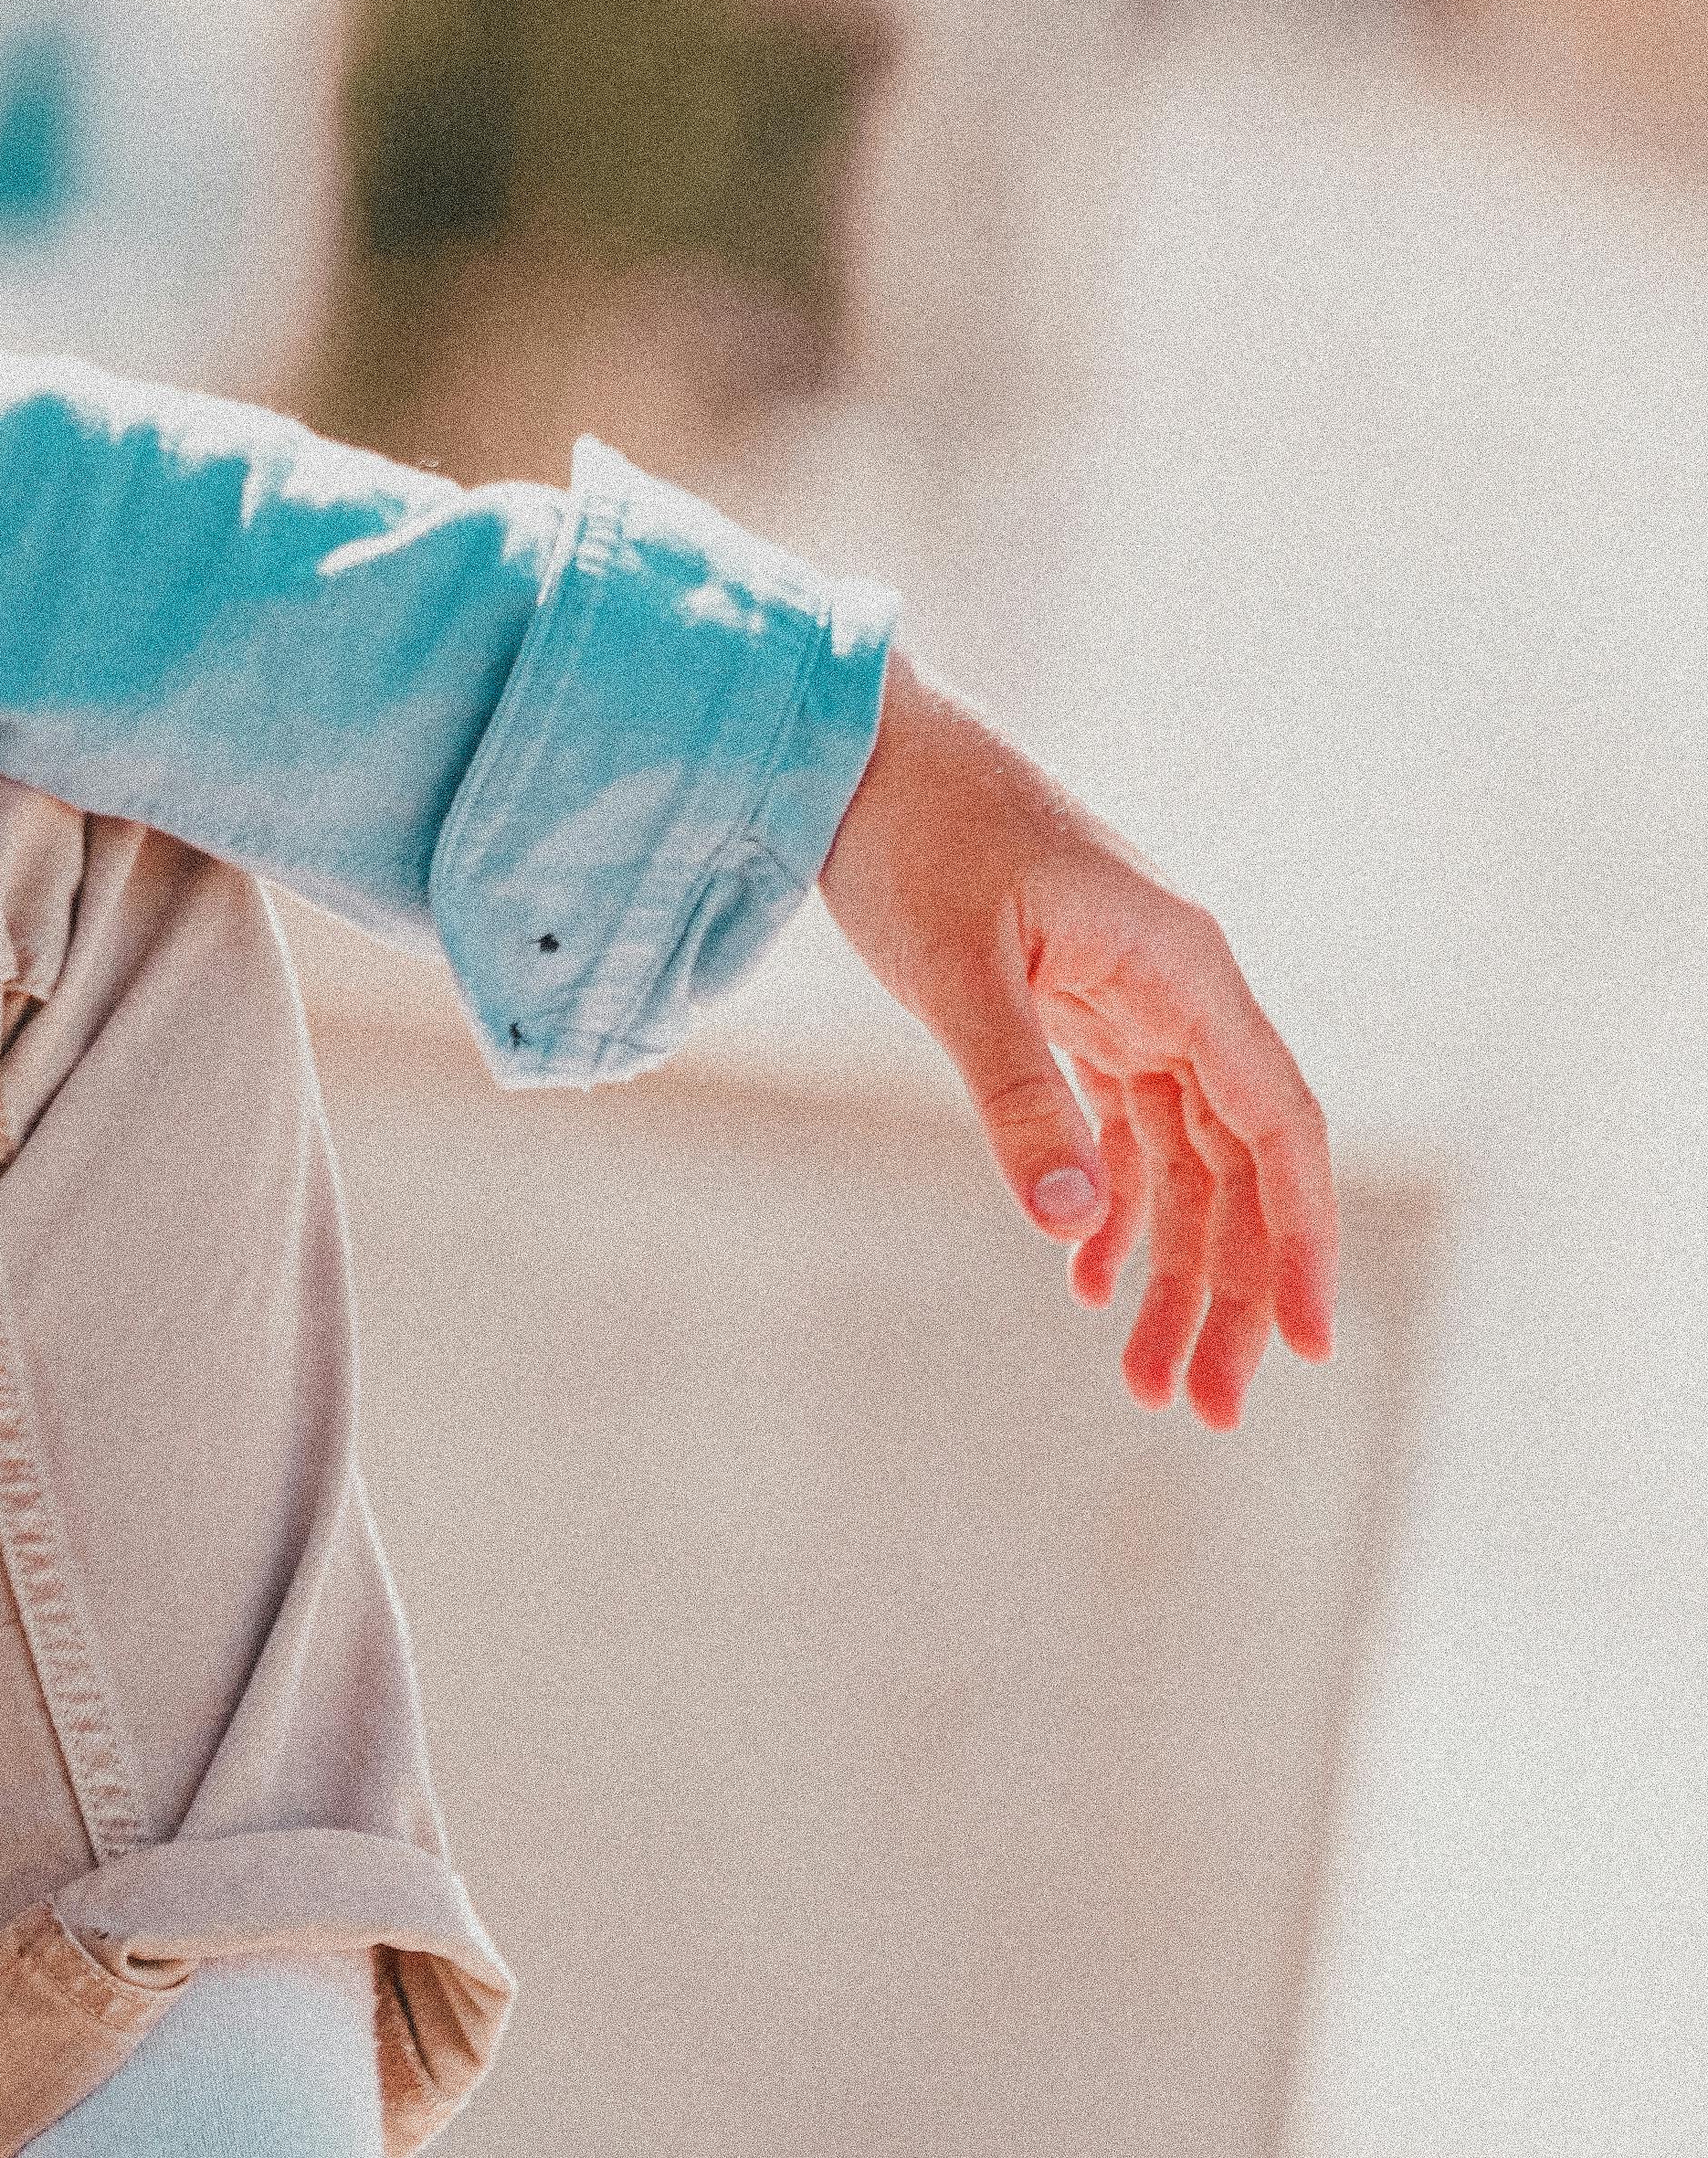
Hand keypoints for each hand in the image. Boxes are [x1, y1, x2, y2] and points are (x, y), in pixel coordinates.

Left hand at [813, 653, 1334, 1425]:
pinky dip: (1109, 1203)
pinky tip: (1084, 1274)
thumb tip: (1067, 1222)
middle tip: (1202, 1407)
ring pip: (1177, 1158)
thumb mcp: (957, 971)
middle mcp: (1177, 988)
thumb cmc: (909, 837)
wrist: (850, 750)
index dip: (1298, 1239)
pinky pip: (1121, 1125)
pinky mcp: (1071, 1004)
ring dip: (1169, 1265)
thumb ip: (1016, 1091)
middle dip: (1226, 1288)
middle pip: (1233, 1165)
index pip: (1278, 1128)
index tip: (1307, 1344)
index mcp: (1184, 970)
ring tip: (1144, 1375)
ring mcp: (1127, 997)